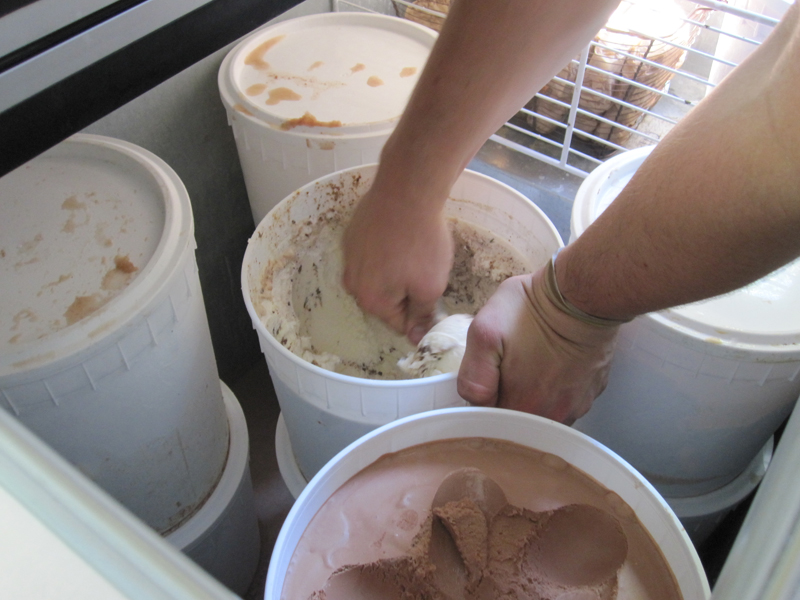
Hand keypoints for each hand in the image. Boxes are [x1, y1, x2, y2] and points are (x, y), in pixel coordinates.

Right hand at [342, 184, 453, 343]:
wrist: (406, 190)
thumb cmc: (421, 242)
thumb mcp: (430, 286)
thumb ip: (421, 315)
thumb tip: (415, 337)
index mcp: (371, 301)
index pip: (398, 324)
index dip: (419, 315)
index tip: (433, 296)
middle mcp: (352, 283)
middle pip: (384, 301)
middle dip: (404, 292)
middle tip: (425, 271)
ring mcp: (349, 257)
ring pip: (376, 276)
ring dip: (393, 271)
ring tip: (413, 251)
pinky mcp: (352, 235)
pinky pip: (370, 254)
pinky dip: (384, 251)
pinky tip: (400, 236)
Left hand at [457, 269, 619, 424]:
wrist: (583, 294)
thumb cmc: (531, 308)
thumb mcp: (485, 331)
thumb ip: (473, 375)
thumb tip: (475, 401)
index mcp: (524, 406)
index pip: (493, 424)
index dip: (485, 403)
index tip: (487, 380)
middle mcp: (554, 415)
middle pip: (520, 421)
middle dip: (509, 398)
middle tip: (508, 367)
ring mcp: (577, 406)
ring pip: (543, 414)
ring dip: (533, 396)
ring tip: (532, 364)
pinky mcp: (592, 392)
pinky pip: (565, 402)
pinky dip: (555, 389)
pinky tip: (552, 365)